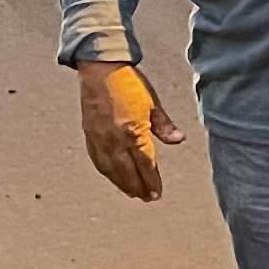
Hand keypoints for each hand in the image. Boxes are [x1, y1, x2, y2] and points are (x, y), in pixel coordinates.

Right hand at [76, 61, 184, 199]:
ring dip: (122, 184)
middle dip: (138, 187)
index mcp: (133, 132)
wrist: (100, 69)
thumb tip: (179, 140)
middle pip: (127, 172)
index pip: (145, 164)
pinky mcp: (89, 135)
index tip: (157, 193)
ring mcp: (100, 139)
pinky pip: (98, 161)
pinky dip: (107, 172)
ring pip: (111, 170)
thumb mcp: (153, 103)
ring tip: (132, 193)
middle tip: (147, 198)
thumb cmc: (128, 83)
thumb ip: (164, 126)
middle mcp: (114, 140)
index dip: (152, 181)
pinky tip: (112, 176)